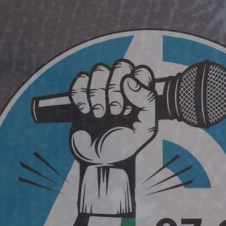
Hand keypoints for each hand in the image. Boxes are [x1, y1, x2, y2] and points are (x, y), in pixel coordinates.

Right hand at [66, 59, 159, 216]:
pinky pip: (79, 80)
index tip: (131, 107)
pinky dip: (80, 95)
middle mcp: (122, 87)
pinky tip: (85, 111)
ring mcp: (101, 90)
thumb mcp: (146, 129)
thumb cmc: (126, 145)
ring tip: (100, 115)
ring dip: (97, 93)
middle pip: (120, 65)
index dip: (136, 84)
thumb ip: (147, 102)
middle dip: (116, 88)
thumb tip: (129, 80)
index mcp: (140, 92)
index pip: (141, 70)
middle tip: (115, 112)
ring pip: (98, 70)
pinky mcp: (81, 96)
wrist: (99, 160)